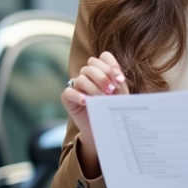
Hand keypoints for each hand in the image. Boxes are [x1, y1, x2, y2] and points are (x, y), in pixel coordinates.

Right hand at [59, 52, 127, 173]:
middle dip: (103, 77)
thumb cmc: (112, 109)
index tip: (120, 80)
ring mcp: (76, 85)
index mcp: (101, 70)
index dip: (111, 66)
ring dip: (94, 88)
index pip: (103, 57)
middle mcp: (88, 75)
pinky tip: (87, 102)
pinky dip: (78, 95)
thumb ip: (118, 83)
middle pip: (91, 65)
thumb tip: (117, 78)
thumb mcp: (119, 95)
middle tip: (111, 90)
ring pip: (82, 78)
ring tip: (102, 100)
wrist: (103, 129)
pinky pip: (69, 91)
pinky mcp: (67, 98)